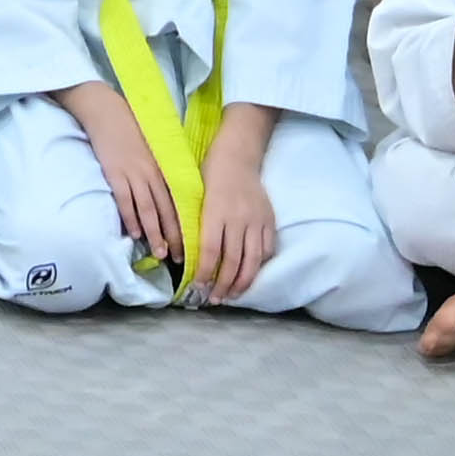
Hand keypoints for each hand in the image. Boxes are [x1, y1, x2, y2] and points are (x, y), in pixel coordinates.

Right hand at [60, 85, 180, 270]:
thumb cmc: (132, 128)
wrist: (107, 112)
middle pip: (167, 210)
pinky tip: (135, 233)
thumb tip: (171, 193)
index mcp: (164, 168)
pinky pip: (125, 200)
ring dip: (155, 233)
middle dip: (174, 236)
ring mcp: (133, 174)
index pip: (179, 202)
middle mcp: (153, 174)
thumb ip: (162, 170)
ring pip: (148, 210)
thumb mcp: (154, 148)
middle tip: (181, 258)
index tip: (192, 243)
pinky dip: (131, 218)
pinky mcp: (115, 174)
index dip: (185, 224)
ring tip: (160, 253)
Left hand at [191, 114, 283, 304]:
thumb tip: (185, 254)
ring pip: (252, 260)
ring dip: (242, 282)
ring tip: (232, 295)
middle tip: (214, 299)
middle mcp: (238, 219)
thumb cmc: (208, 174)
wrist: (238, 156)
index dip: (204, 272)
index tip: (197, 286)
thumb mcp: (194, 196)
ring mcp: (256, 221)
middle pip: (232, 261)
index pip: (210, 251)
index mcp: (215, 212)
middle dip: (222, 284)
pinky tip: (250, 275)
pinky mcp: (269, 221)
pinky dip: (258, 266)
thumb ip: (194, 224)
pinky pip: (267, 250)